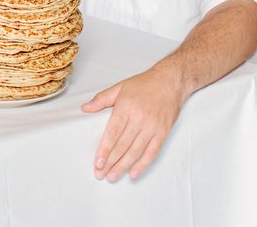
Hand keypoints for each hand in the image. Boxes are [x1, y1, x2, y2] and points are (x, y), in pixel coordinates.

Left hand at [81, 67, 187, 181]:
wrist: (171, 80)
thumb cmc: (145, 83)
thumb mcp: (120, 87)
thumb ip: (102, 99)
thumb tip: (85, 108)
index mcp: (126, 107)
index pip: (113, 133)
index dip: (105, 149)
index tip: (97, 162)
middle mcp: (139, 118)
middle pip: (123, 145)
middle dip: (111, 162)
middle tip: (100, 174)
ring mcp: (152, 126)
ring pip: (136, 151)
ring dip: (123, 166)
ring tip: (113, 176)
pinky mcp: (163, 132)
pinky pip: (152, 151)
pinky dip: (143, 164)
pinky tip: (133, 173)